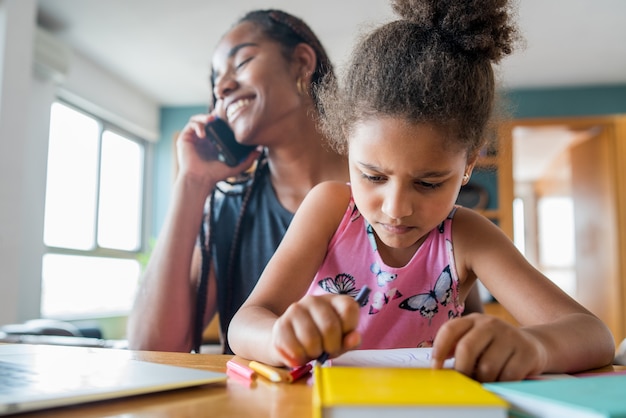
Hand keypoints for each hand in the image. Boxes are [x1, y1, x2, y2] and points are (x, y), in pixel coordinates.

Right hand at [175, 114, 259, 189]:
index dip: (223, 120)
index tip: (231, 118)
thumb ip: (248, 159)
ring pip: (198, 119)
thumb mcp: (235, 166)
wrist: (200, 180)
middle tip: (221, 115)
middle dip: (214, 115)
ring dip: (205, 117)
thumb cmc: (214, 175)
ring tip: (212, 120)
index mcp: (213, 143)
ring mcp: (194, 138)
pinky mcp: (185, 138)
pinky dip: (198, 126)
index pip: (218, 126)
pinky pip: (191, 125)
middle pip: (208, 120)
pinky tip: (204, 134)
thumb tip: (259, 150)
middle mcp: (203, 139)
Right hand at [270, 294, 361, 366]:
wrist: (287, 342)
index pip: (349, 309)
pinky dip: (299, 358)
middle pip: (330, 328)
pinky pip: (295, 349)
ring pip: (311, 340)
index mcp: (334, 300)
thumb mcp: (339, 341)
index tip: (342, 338)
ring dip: (313, 353)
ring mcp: (295, 309)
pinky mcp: (281, 324)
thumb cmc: (320, 341)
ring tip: (311, 351)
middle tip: (325, 350)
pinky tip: (299, 353)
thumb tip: (354, 338)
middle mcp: (314, 300)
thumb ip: (349, 341)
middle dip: (331, 347)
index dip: (349, 329)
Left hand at [431, 313, 546, 381]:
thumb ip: (456, 347)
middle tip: (462, 381)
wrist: (532, 344)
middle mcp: (490, 324)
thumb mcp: (475, 339)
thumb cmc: (495, 346)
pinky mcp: (526, 351)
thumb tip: (436, 363)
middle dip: (461, 370)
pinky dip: (500, 384)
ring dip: (483, 380)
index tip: (436, 368)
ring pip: (487, 367)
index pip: (450, 330)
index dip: (439, 349)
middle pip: (466, 349)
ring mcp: (510, 336)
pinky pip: (507, 376)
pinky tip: (500, 380)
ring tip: (484, 380)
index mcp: (473, 320)